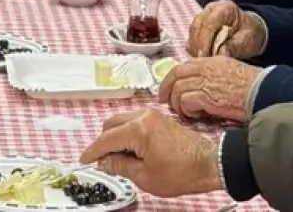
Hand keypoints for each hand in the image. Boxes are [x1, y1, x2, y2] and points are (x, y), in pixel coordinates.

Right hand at [81, 109, 221, 198]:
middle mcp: (142, 116)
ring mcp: (151, 114)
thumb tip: (105, 161)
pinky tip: (131, 150)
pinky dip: (127, 133)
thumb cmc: (180, 173)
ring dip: (115, 137)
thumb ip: (121, 166)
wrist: (208, 163)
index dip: (93, 151)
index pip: (107, 139)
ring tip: (118, 159)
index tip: (84, 160)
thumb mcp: (146, 177)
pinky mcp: (158, 117)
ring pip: (121, 121)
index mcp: (137, 130)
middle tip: (103, 162)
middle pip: (111, 124)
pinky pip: (133, 121)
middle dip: (103, 142)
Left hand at [160, 56, 260, 123]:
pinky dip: (186, 111)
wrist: (262, 91)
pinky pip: (186, 102)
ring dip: (177, 104)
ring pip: (178, 90)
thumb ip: (213, 75)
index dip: (171, 78)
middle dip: (166, 89)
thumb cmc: (252, 86)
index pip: (182, 66)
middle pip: (175, 75)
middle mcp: (203, 68)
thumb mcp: (230, 71)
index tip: (167, 89)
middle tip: (165, 102)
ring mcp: (203, 81)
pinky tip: (195, 116)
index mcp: (209, 61)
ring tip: (184, 114)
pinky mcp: (205, 96)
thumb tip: (200, 86)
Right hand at [188, 0, 266, 59]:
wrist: (251, 29)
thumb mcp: (247, 41)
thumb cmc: (250, 34)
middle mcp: (211, 8)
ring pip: (192, 31)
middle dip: (199, 46)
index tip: (203, 57)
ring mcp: (204, 15)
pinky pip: (192, 35)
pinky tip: (201, 57)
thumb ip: (234, 47)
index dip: (204, 41)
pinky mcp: (199, 23)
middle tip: (203, 63)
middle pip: (197, 26)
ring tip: (203, 62)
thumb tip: (220, 54)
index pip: (209, 23)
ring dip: (195, 47)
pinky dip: (194, 47)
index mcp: (225, 9)